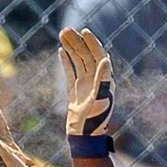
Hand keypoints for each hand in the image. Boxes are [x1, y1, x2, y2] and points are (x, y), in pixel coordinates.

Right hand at [58, 28, 113, 142]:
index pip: (98, 56)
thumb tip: (104, 60)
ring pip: (78, 61)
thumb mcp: (100, 99)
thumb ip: (102, 80)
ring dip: (71, 48)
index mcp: (105, 80)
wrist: (84, 137)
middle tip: (65, 30)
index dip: (92, 43)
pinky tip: (61, 52)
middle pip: (87, 55)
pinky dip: (66, 62)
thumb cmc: (95, 120)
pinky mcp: (76, 91)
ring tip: (62, 35)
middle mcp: (97, 80)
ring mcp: (86, 85)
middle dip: (77, 42)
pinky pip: (71, 72)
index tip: (83, 32)